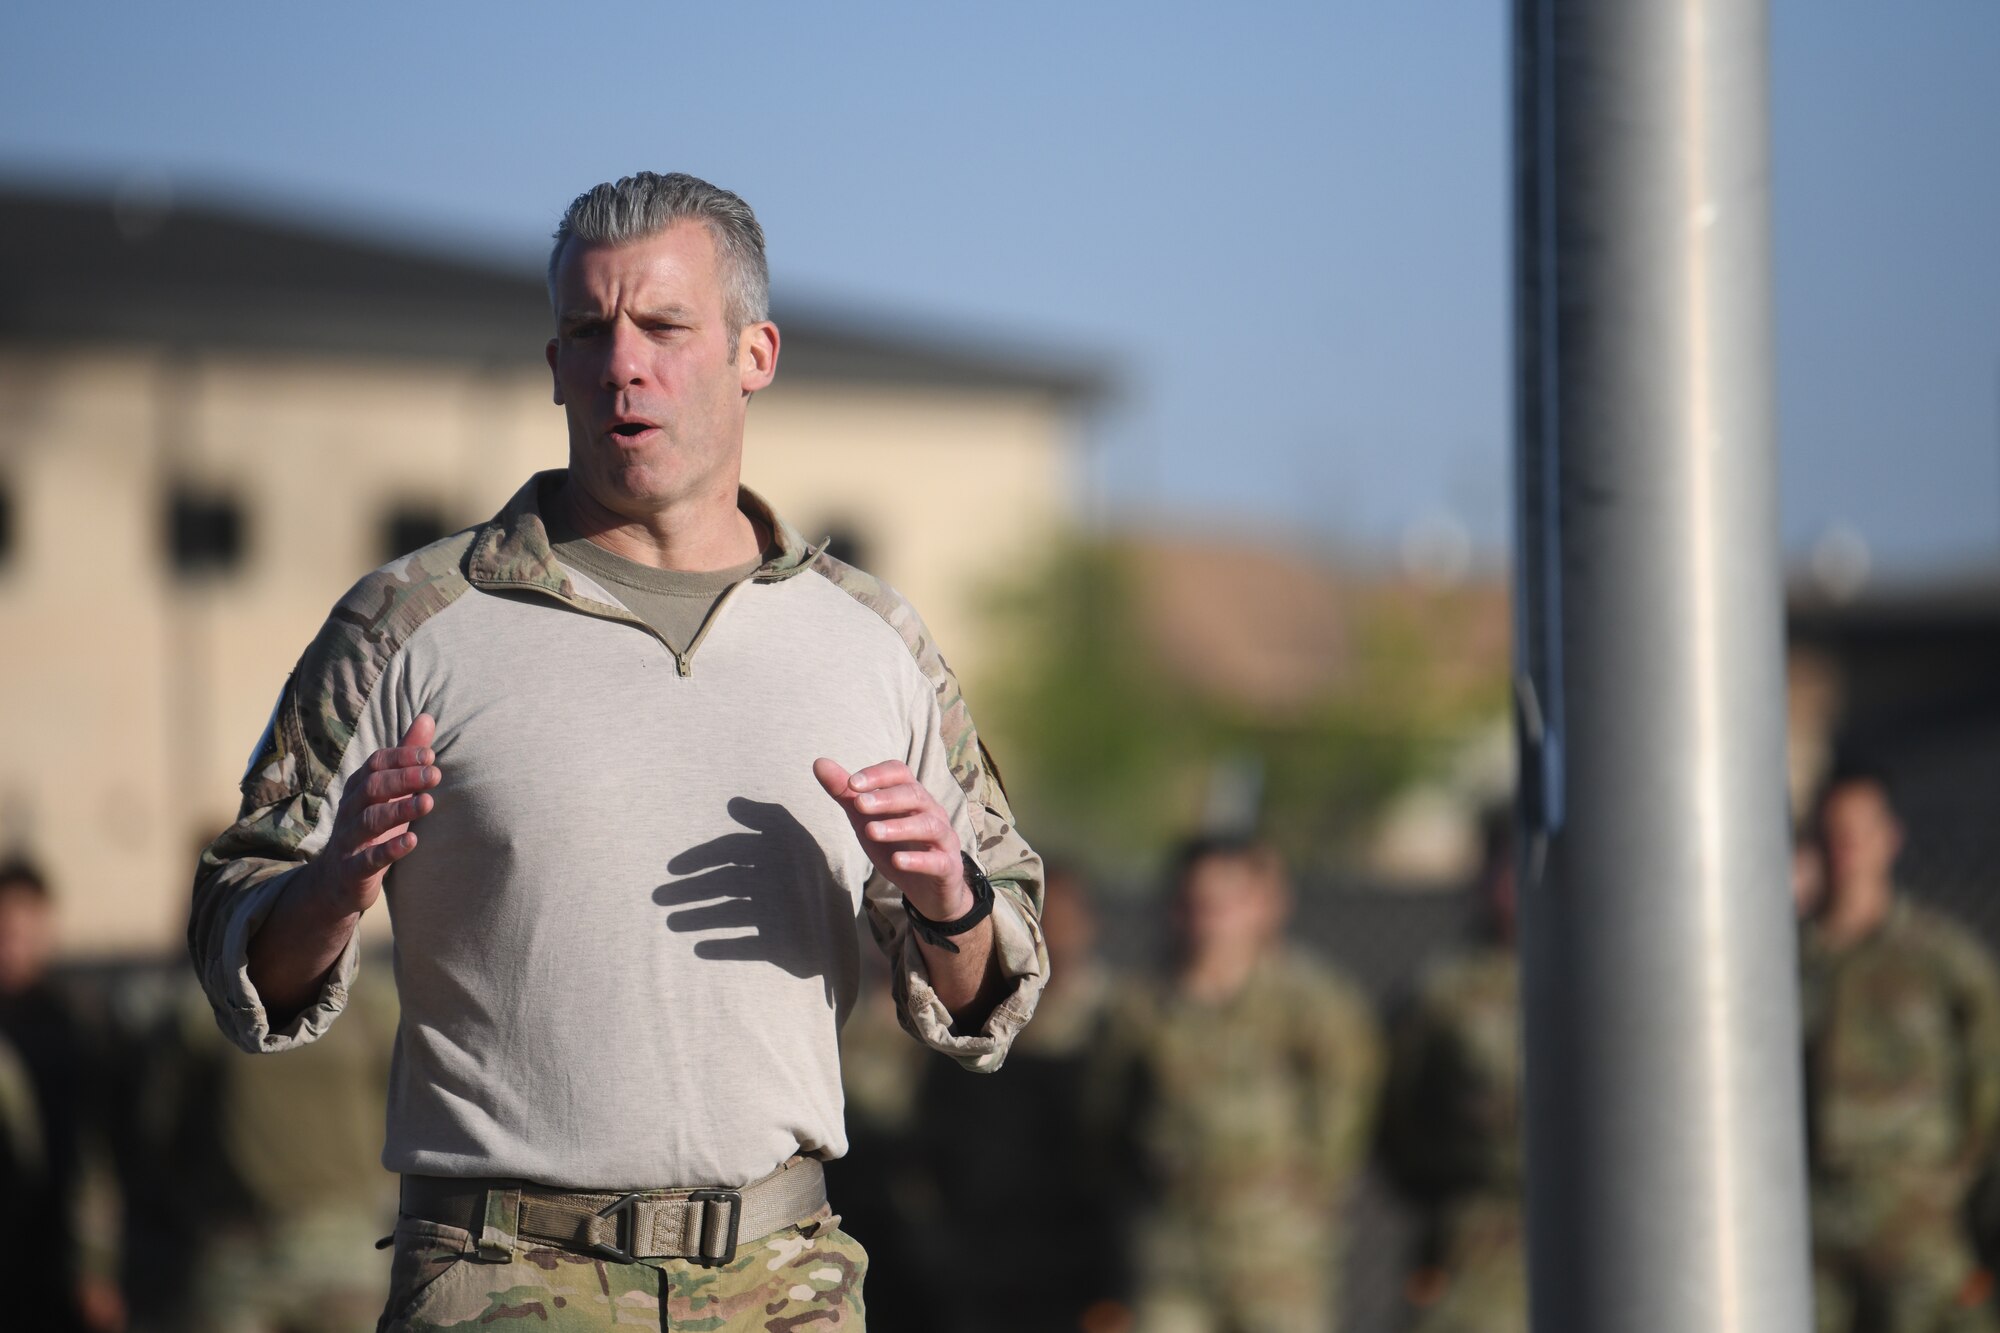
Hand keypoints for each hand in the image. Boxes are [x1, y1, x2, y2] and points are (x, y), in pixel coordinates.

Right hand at [308, 714, 440, 916]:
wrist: (335, 882)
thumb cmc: (371, 829)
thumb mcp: (388, 792)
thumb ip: (406, 758)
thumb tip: (427, 717)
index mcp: (359, 788)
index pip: (376, 763)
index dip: (401, 756)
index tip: (430, 755)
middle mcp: (350, 809)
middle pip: (373, 787)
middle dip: (403, 778)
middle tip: (435, 774)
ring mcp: (349, 840)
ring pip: (369, 820)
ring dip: (399, 809)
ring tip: (428, 802)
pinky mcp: (352, 870)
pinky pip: (369, 859)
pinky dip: (389, 850)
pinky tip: (412, 841)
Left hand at [813, 758, 968, 919]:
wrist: (927, 889)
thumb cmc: (896, 846)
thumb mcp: (866, 819)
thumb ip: (845, 793)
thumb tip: (819, 762)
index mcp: (912, 796)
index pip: (900, 773)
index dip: (878, 775)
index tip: (852, 783)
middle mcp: (931, 811)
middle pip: (914, 795)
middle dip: (886, 798)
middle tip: (859, 805)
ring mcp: (943, 839)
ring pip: (928, 826)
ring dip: (898, 827)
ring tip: (870, 831)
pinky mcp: (948, 867)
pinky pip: (937, 860)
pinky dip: (918, 860)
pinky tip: (897, 861)